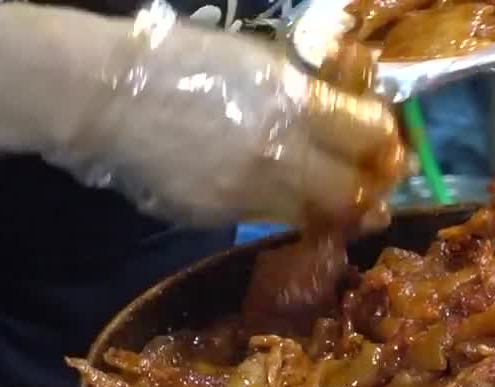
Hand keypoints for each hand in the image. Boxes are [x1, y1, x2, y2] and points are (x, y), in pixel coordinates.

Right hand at [0, 1, 405, 227]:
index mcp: (290, 100)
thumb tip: (350, 113)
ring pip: (316, 215)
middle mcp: (279, 152)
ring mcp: (248, 191)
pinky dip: (292, 212)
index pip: (368, 134)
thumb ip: (305, 90)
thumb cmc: (180, 59)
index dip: (387, 142)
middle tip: (379, 184)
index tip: (389, 143)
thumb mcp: (255, 59)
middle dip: (374, 189)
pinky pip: (271, 219)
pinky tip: (292, 199)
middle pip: (353, 190)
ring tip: (347, 201)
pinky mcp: (218, 215)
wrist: (104, 94)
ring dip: (338, 210)